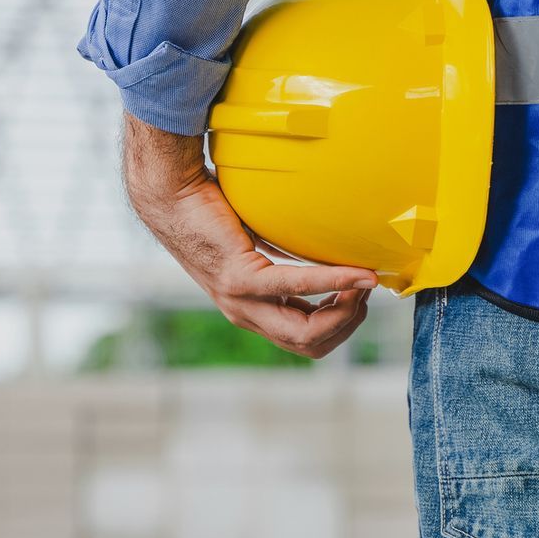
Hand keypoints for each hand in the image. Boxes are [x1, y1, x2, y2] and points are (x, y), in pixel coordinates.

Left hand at [120, 112, 376, 358]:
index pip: (305, 340)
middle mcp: (245, 313)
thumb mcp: (257, 245)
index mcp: (252, 309)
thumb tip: (332, 248)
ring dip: (344, 311)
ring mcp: (240, 300)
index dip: (339, 326)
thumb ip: (287, 258)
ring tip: (366, 284)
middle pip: (310, 344)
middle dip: (347, 324)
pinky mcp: (238, 278)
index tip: (360, 295)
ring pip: (305, 331)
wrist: (171, 193)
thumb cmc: (214, 210)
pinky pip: (297, 285)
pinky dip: (333, 281)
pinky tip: (357, 274)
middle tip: (367, 292)